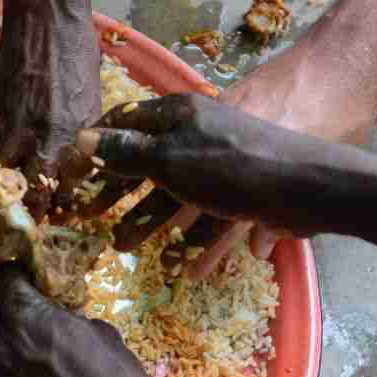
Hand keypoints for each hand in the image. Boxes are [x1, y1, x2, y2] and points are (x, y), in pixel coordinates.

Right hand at [0, 3, 102, 217]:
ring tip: (7, 205)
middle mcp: (49, 139)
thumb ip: (82, 133)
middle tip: (32, 223)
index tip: (63, 216)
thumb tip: (76, 160)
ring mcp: (18, 129)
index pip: (71, 189)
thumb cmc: (77, 51)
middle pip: (38, 195)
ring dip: (5, 197)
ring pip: (6, 182)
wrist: (46, 19)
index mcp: (80, 136)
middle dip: (35, 215)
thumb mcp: (93, 96)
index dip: (66, 207)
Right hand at [98, 49, 376, 278]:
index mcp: (176, 113)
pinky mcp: (240, 189)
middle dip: (114, 190)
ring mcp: (218, 161)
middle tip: (88, 218)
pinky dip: (188, 236)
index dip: (93, 144)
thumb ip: (125, 152)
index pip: (121, 121)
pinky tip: (178, 263)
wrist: (308, 186)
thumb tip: (81, 139)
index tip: (68, 173)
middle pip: (143, 158)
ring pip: (171, 190)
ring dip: (146, 220)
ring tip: (123, 248)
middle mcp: (195, 131)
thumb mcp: (169, 159)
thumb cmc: (231, 166)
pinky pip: (204, 211)